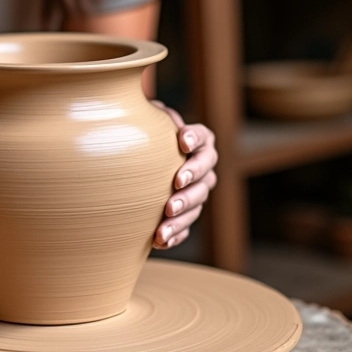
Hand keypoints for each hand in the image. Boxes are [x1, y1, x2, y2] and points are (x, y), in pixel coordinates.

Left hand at [151, 102, 217, 249]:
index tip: (182, 142)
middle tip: (175, 186)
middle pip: (205, 177)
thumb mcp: (150, 121)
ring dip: (180, 217)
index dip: (195, 138)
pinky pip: (186, 227)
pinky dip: (175, 235)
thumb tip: (151, 109)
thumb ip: (153, 114)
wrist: (147, 163)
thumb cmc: (149, 136)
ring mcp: (199, 192)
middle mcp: (205, 167)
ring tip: (162, 228)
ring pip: (197, 206)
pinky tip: (160, 241)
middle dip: (190, 183)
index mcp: (200, 141)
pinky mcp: (188, 213)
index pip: (203, 138)